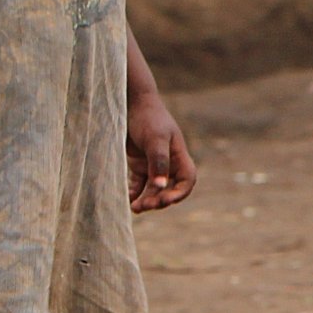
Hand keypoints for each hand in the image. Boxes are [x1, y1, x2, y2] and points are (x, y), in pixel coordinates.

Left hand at [127, 95, 195, 211]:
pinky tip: (126, 199)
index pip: (186, 182)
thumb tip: (161, 187)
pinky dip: (134, 192)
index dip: (179, 194)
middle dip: (159, 200)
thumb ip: (158, 162)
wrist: (130, 103)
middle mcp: (168, 163)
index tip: (166, 201)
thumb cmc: (148, 118)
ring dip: (146, 199)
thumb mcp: (155, 139)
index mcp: (179, 157)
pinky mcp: (138, 164)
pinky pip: (138, 184)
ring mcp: (152, 164)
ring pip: (153, 189)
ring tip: (135, 208)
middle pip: (168, 189)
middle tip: (145, 206)